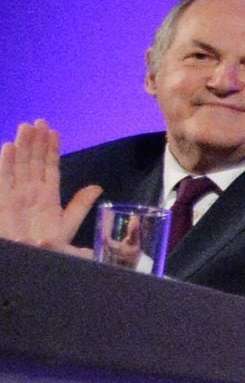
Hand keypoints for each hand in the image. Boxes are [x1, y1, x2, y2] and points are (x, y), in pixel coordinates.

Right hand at [2, 119, 96, 252]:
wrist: (31, 261)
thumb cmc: (48, 248)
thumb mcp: (68, 225)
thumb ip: (80, 205)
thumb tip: (97, 187)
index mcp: (48, 197)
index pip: (49, 167)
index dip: (51, 150)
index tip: (53, 131)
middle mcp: (30, 192)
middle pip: (33, 162)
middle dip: (36, 142)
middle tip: (39, 121)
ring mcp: (15, 195)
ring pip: (18, 165)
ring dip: (22, 146)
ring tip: (26, 127)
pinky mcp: (2, 202)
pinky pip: (3, 179)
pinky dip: (5, 163)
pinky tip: (9, 146)